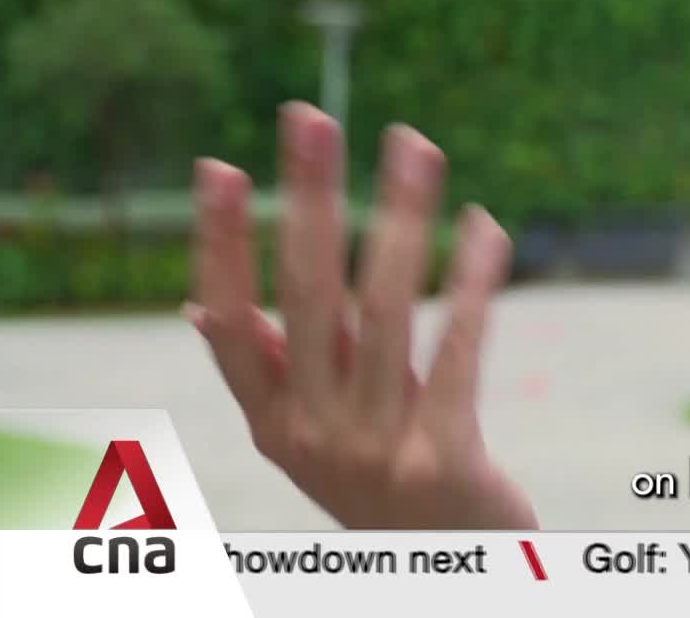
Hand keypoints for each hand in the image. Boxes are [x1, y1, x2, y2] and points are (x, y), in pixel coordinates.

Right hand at [187, 102, 538, 529]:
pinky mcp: (443, 458)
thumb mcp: (316, 438)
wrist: (452, 575)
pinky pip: (458, 350)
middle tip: (311, 117)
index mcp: (274, 425)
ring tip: (415, 145)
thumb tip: (204, 306)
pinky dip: (472, 282)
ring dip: (403, 217)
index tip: (219, 167)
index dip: (223, 246)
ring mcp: (376, 449)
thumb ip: (279, 372)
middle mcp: (314, 435)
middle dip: (309, 200)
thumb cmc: (387, 488)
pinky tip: (486, 226)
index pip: (232, 324)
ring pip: (385, 309)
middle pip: (307, 297)